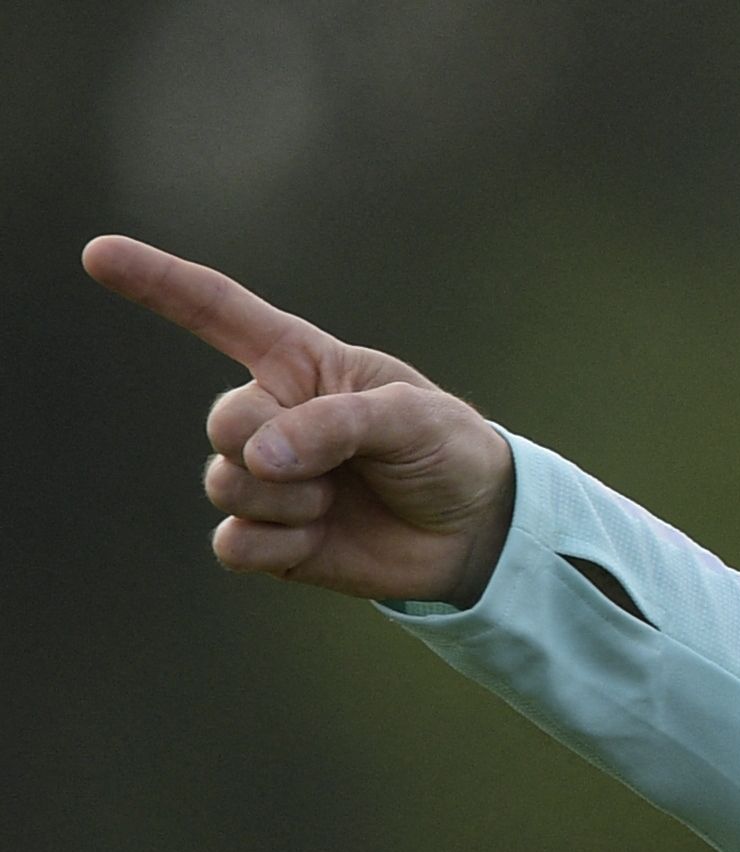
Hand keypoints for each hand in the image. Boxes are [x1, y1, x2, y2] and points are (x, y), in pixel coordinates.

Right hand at [83, 235, 517, 607]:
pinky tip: (318, 538)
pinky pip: (233, 544)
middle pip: (223, 423)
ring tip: (337, 500)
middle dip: (272, 447)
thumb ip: (334, 424)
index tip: (97, 253)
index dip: (157, 282)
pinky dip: (275, 545)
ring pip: (224, 484)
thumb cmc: (447, 452)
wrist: (478, 531)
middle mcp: (272, 416)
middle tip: (336, 465)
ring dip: (286, 500)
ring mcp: (267, 479)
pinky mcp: (271, 538)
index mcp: (300, 364)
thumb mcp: (411, 418)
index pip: (217, 313)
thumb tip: (257, 458)